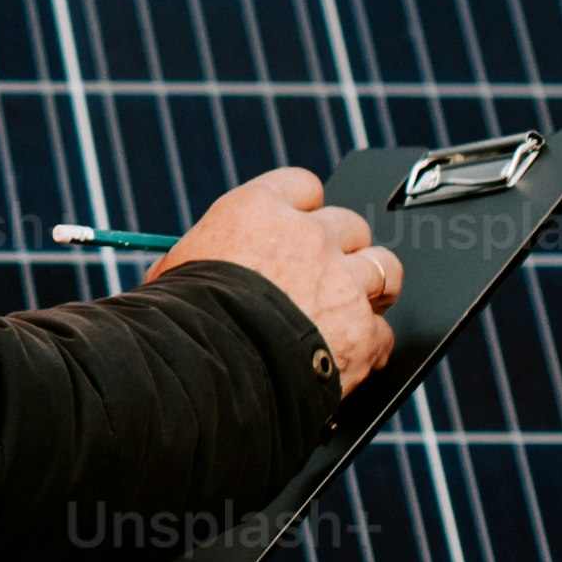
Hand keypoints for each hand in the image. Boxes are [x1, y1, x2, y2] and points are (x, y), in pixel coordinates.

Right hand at [152, 167, 402, 398]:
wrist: (205, 374)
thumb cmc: (176, 323)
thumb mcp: (177, 271)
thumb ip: (211, 257)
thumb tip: (207, 266)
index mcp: (257, 211)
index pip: (302, 187)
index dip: (303, 211)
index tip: (300, 230)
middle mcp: (308, 237)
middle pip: (350, 226)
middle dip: (342, 251)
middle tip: (328, 277)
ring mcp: (342, 282)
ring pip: (385, 268)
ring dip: (370, 290)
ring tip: (351, 311)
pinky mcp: (363, 331)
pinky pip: (382, 332)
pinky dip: (368, 347)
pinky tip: (347, 359)